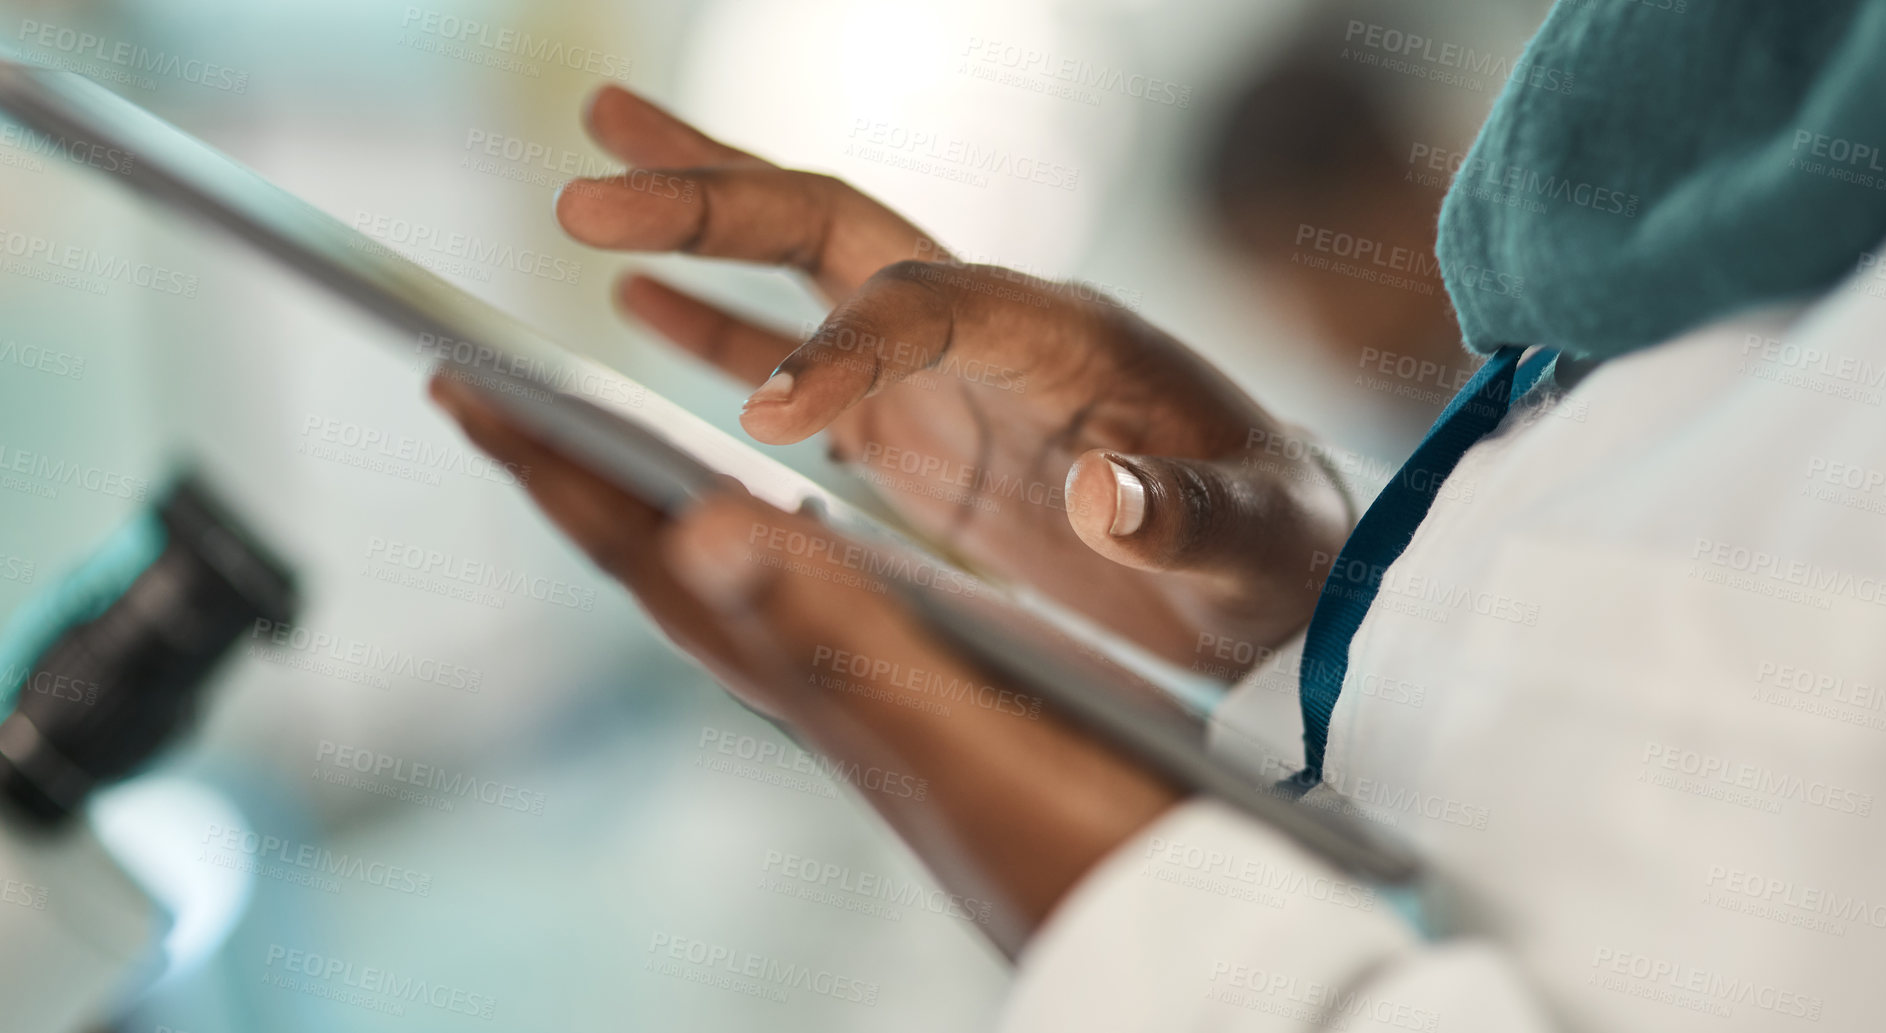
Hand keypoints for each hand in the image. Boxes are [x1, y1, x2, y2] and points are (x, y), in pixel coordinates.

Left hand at [431, 376, 1181, 955]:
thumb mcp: (959, 728)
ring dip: (651, 503)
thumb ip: (841, 633)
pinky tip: (782, 534)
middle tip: (492, 398)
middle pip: (660, 559)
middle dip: (573, 472)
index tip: (464, 383)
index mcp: (810, 667)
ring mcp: (867, 689)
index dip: (556, 466)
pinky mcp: (927, 697)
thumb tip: (699, 529)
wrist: (1162, 927)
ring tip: (604, 447)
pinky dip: (762, 539)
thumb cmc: (1075, 844)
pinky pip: (806, 593)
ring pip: (725, 577)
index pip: (649, 552)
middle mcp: (817, 676)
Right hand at [555, 86, 1352, 675]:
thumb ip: (1189, 517)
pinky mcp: (922, 430)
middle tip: (587, 183)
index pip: (932, 305)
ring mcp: (948, 374)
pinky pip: (804, 359)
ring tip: (587, 186)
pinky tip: (639, 304)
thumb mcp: (1258, 543)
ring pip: (805, 272)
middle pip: (839, 231)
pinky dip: (722, 329)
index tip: (768, 421)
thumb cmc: (1280, 550)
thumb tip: (1107, 493)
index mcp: (1071, 337)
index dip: (846, 350)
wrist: (1280, 567)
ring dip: (700, 226)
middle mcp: (995, 328)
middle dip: (717, 204)